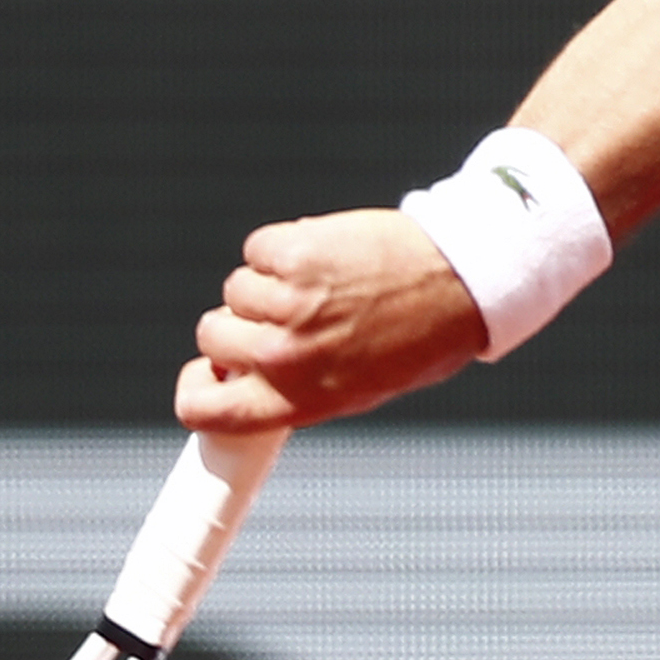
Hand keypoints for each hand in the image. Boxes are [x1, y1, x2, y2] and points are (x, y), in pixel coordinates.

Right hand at [175, 208, 488, 432]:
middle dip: (237, 325)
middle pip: (211, 336)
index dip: (196, 390)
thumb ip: (297, 387)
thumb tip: (242, 375)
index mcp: (298, 400)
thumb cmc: (419, 340)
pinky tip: (326, 257)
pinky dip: (282, 248)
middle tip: (285, 318)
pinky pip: (257, 249)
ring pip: (236, 290)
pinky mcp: (293, 252)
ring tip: (324, 287)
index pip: (204, 410)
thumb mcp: (359, 388)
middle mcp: (286, 357)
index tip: (207, 375)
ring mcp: (287, 303)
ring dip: (268, 285)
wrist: (463, 283)